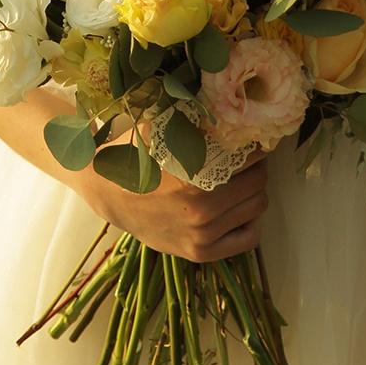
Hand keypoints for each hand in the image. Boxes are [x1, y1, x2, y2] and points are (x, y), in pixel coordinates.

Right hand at [72, 127, 270, 262]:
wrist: (107, 192)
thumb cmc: (137, 156)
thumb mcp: (163, 131)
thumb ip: (198, 122)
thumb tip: (235, 112)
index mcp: (194, 179)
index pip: (251, 158)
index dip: (254, 145)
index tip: (250, 139)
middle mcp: (202, 211)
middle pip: (258, 182)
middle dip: (256, 167)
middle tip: (246, 158)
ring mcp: (202, 235)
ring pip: (256, 208)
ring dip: (253, 191)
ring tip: (240, 180)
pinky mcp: (200, 252)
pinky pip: (248, 238)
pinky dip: (248, 221)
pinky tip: (235, 208)